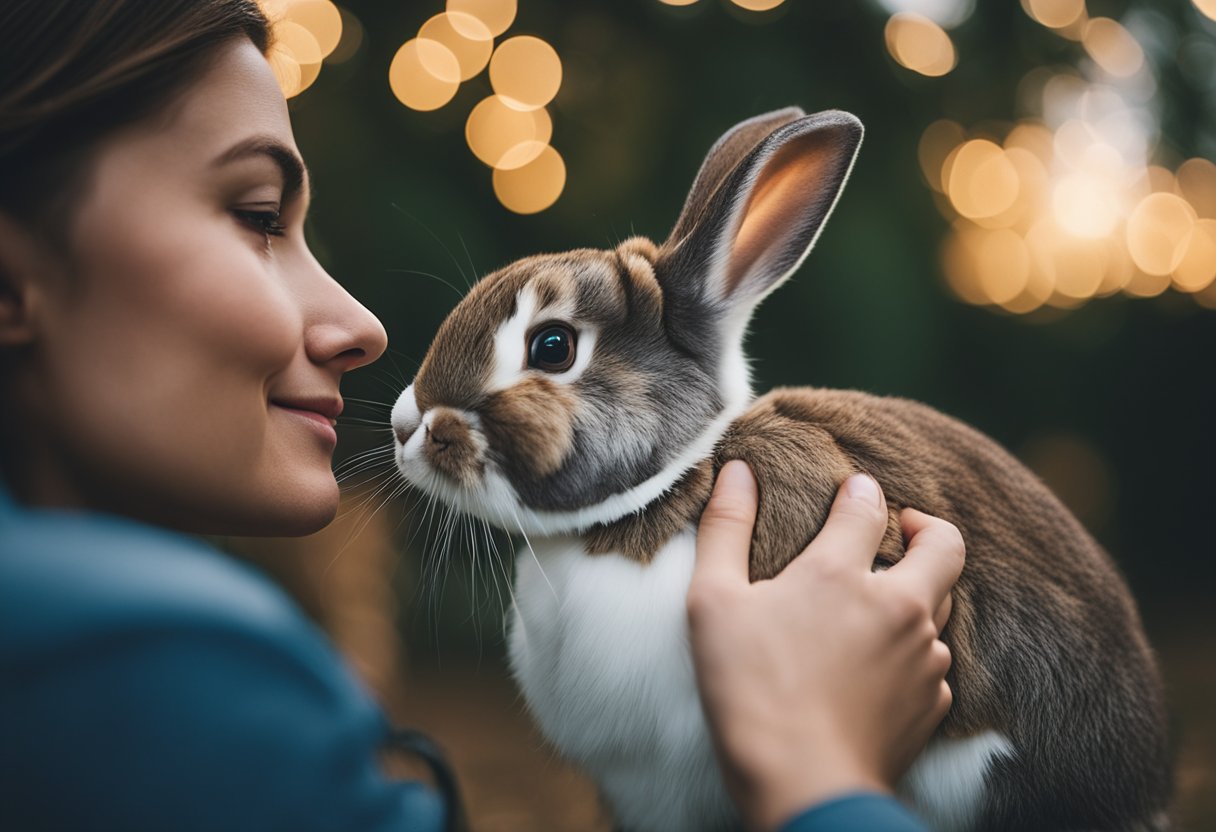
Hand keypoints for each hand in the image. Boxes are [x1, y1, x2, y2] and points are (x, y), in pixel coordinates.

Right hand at [687, 461, 964, 831]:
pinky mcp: (932, 702)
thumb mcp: (714, 602)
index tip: (851, 494)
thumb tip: (737, 470)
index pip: (867, 505)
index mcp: (841, 573)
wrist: (801, 784)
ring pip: (941, 606)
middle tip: (903, 531)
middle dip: (929, 529)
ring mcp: (923, 657)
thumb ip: (726, 528)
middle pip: (945, 546)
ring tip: (879, 606)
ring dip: (918, 594)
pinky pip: (935, 660)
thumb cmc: (748, 690)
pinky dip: (913, 651)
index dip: (859, 492)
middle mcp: (897, 606)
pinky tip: (879, 666)